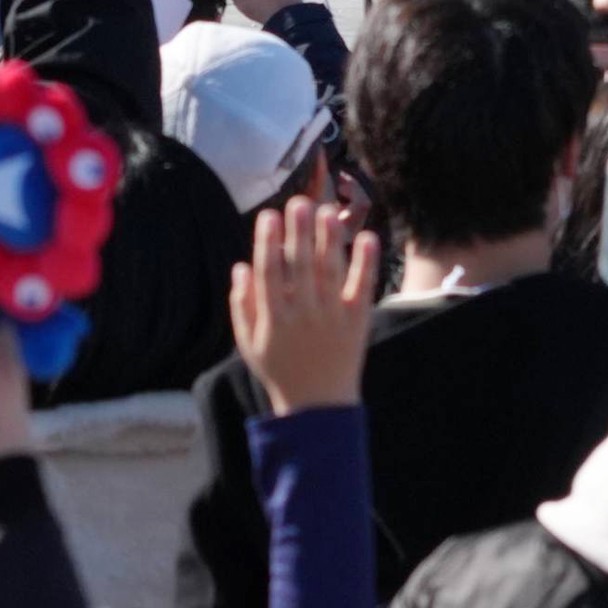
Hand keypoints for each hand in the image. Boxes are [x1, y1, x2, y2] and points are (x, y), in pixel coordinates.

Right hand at [227, 192, 379, 418]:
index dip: (268, 243)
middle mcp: (302, 316)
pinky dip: (365, 264)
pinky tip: (367, 237)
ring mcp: (331, 318)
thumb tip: (240, 265)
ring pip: (330, 273)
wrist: (318, 405)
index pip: (269, 274)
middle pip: (300, 268)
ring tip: (328, 211)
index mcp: (273, 320)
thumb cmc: (279, 368)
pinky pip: (362, 288)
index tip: (268, 215)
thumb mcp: (249, 343)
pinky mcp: (357, 322)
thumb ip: (242, 305)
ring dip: (329, 241)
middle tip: (299, 202)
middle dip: (298, 233)